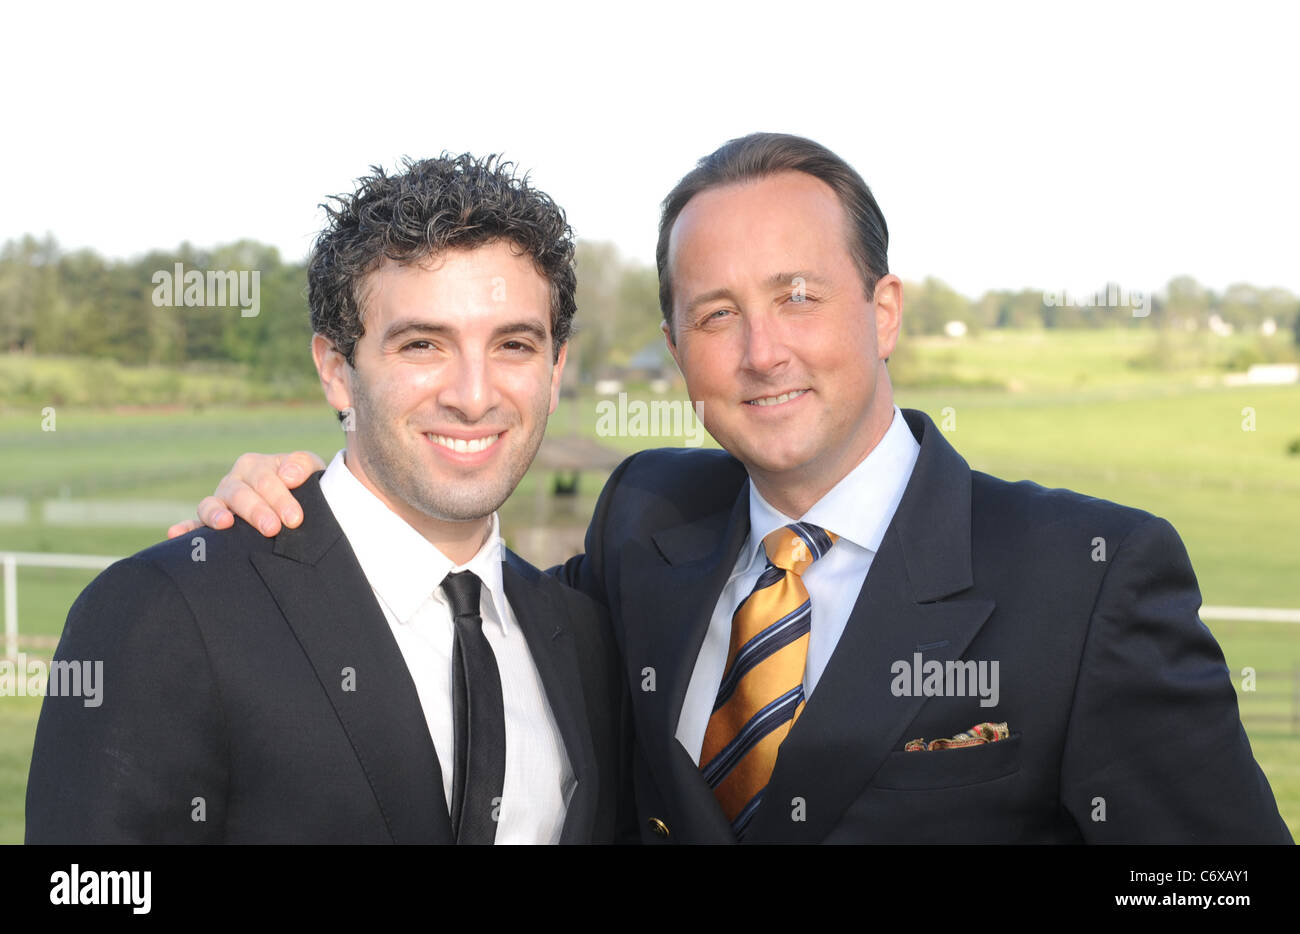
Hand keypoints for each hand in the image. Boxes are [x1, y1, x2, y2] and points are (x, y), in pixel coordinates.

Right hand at [166, 451, 326, 538]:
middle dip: (256, 510)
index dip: (280, 497)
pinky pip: (194, 525)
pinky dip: (185, 528)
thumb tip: (289, 475)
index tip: (295, 518)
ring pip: (212, 505)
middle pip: (239, 494)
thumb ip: (302, 465)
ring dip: (216, 515)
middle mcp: (233, 482)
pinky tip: (176, 534)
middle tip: (272, 528)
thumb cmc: (303, 485)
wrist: (299, 503)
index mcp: (255, 466)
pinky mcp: (211, 523)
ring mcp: (220, 502)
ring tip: (225, 524)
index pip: (265, 479)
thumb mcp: (310, 470)